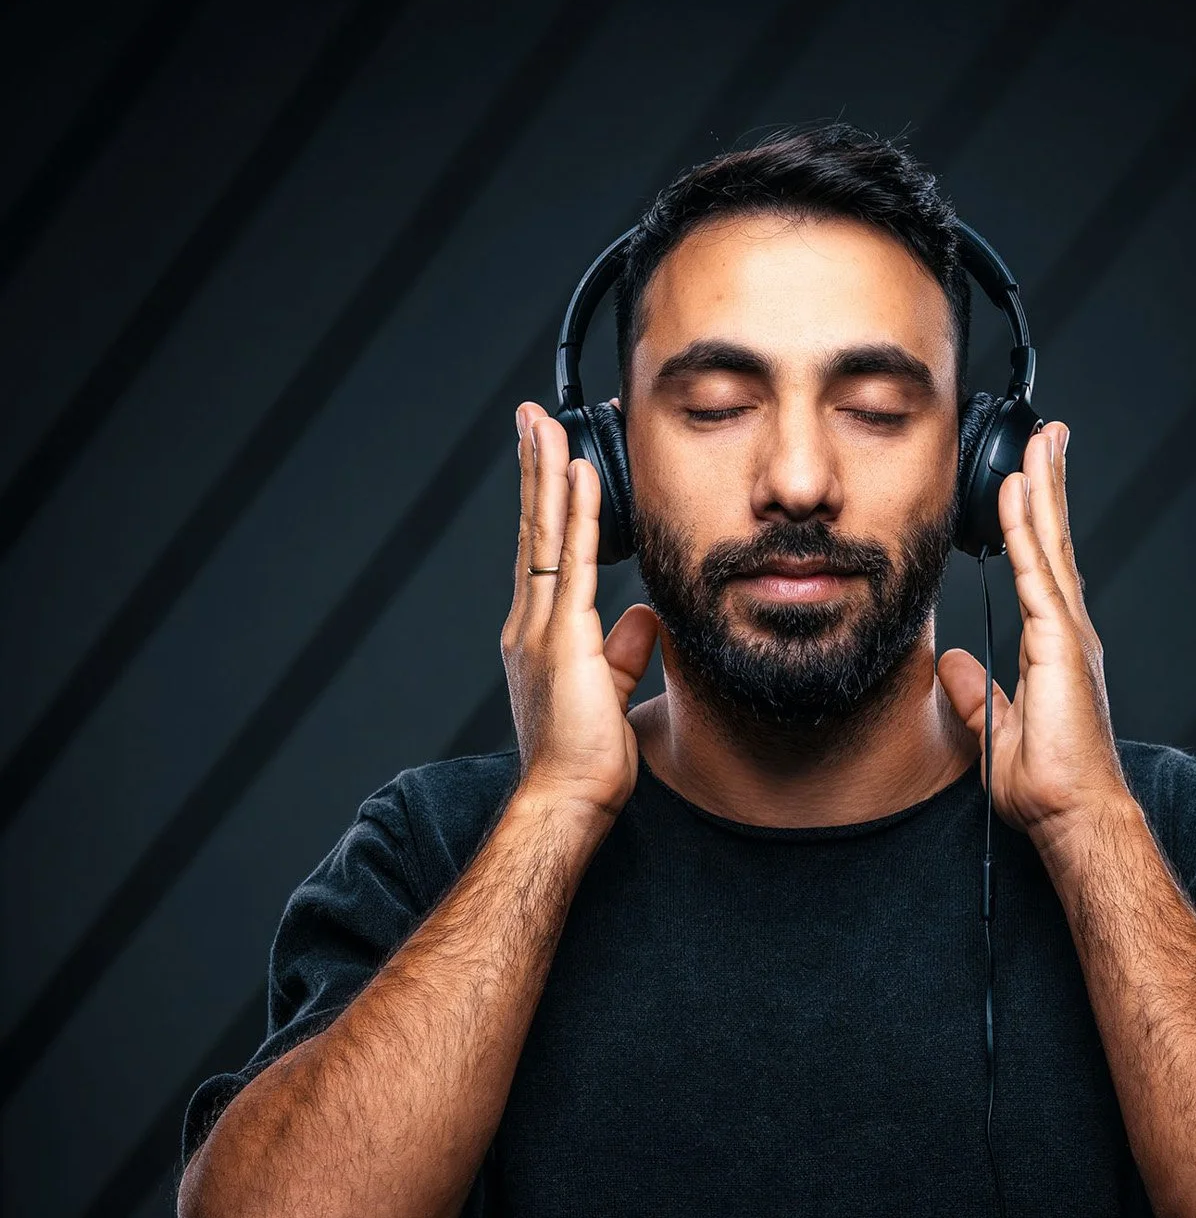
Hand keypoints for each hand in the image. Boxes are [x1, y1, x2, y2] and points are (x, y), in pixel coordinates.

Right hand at [501, 403, 657, 818]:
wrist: (567, 799)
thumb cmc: (585, 762)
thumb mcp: (610, 694)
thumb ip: (622, 652)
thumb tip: (643, 618)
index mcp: (540, 637)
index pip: (543, 556)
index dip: (547, 507)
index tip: (550, 463)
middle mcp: (531, 624)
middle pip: (533, 531)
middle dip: (534, 472)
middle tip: (531, 419)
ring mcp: (541, 628)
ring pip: (544, 533)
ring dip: (547, 474)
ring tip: (545, 423)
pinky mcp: (562, 637)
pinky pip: (569, 560)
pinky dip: (573, 514)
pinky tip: (579, 474)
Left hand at [936, 422, 1128, 842]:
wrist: (1072, 814)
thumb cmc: (1048, 787)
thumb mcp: (996, 733)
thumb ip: (980, 695)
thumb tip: (955, 664)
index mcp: (1055, 649)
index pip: (1041, 571)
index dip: (1034, 525)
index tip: (1027, 484)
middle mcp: (1068, 632)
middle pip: (1054, 544)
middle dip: (1049, 488)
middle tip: (1048, 438)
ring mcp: (1068, 633)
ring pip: (1050, 545)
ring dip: (1042, 490)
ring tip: (1039, 442)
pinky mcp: (1060, 643)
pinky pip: (1036, 572)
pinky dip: (1025, 530)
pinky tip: (1016, 493)